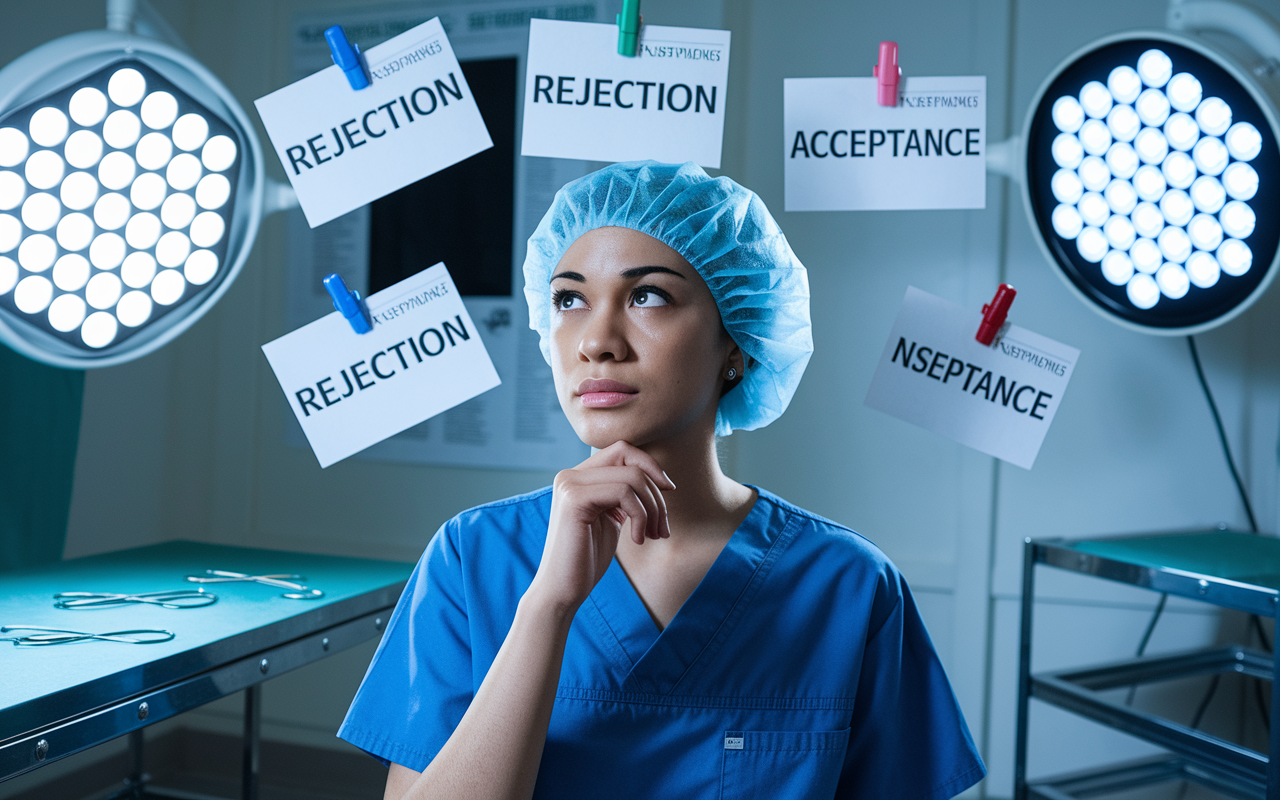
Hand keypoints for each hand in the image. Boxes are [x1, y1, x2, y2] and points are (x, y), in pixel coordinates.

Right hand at [528, 442, 674, 614]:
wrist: (562, 590)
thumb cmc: (587, 558)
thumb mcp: (611, 518)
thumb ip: (624, 494)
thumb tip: (657, 477)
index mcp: (577, 477)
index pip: (622, 450)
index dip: (650, 466)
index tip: (668, 492)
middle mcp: (570, 475)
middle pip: (630, 459)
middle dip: (656, 493)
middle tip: (661, 528)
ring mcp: (570, 484)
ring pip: (632, 477)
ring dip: (653, 509)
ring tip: (653, 536)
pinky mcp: (574, 499)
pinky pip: (624, 493)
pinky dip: (641, 517)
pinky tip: (637, 540)